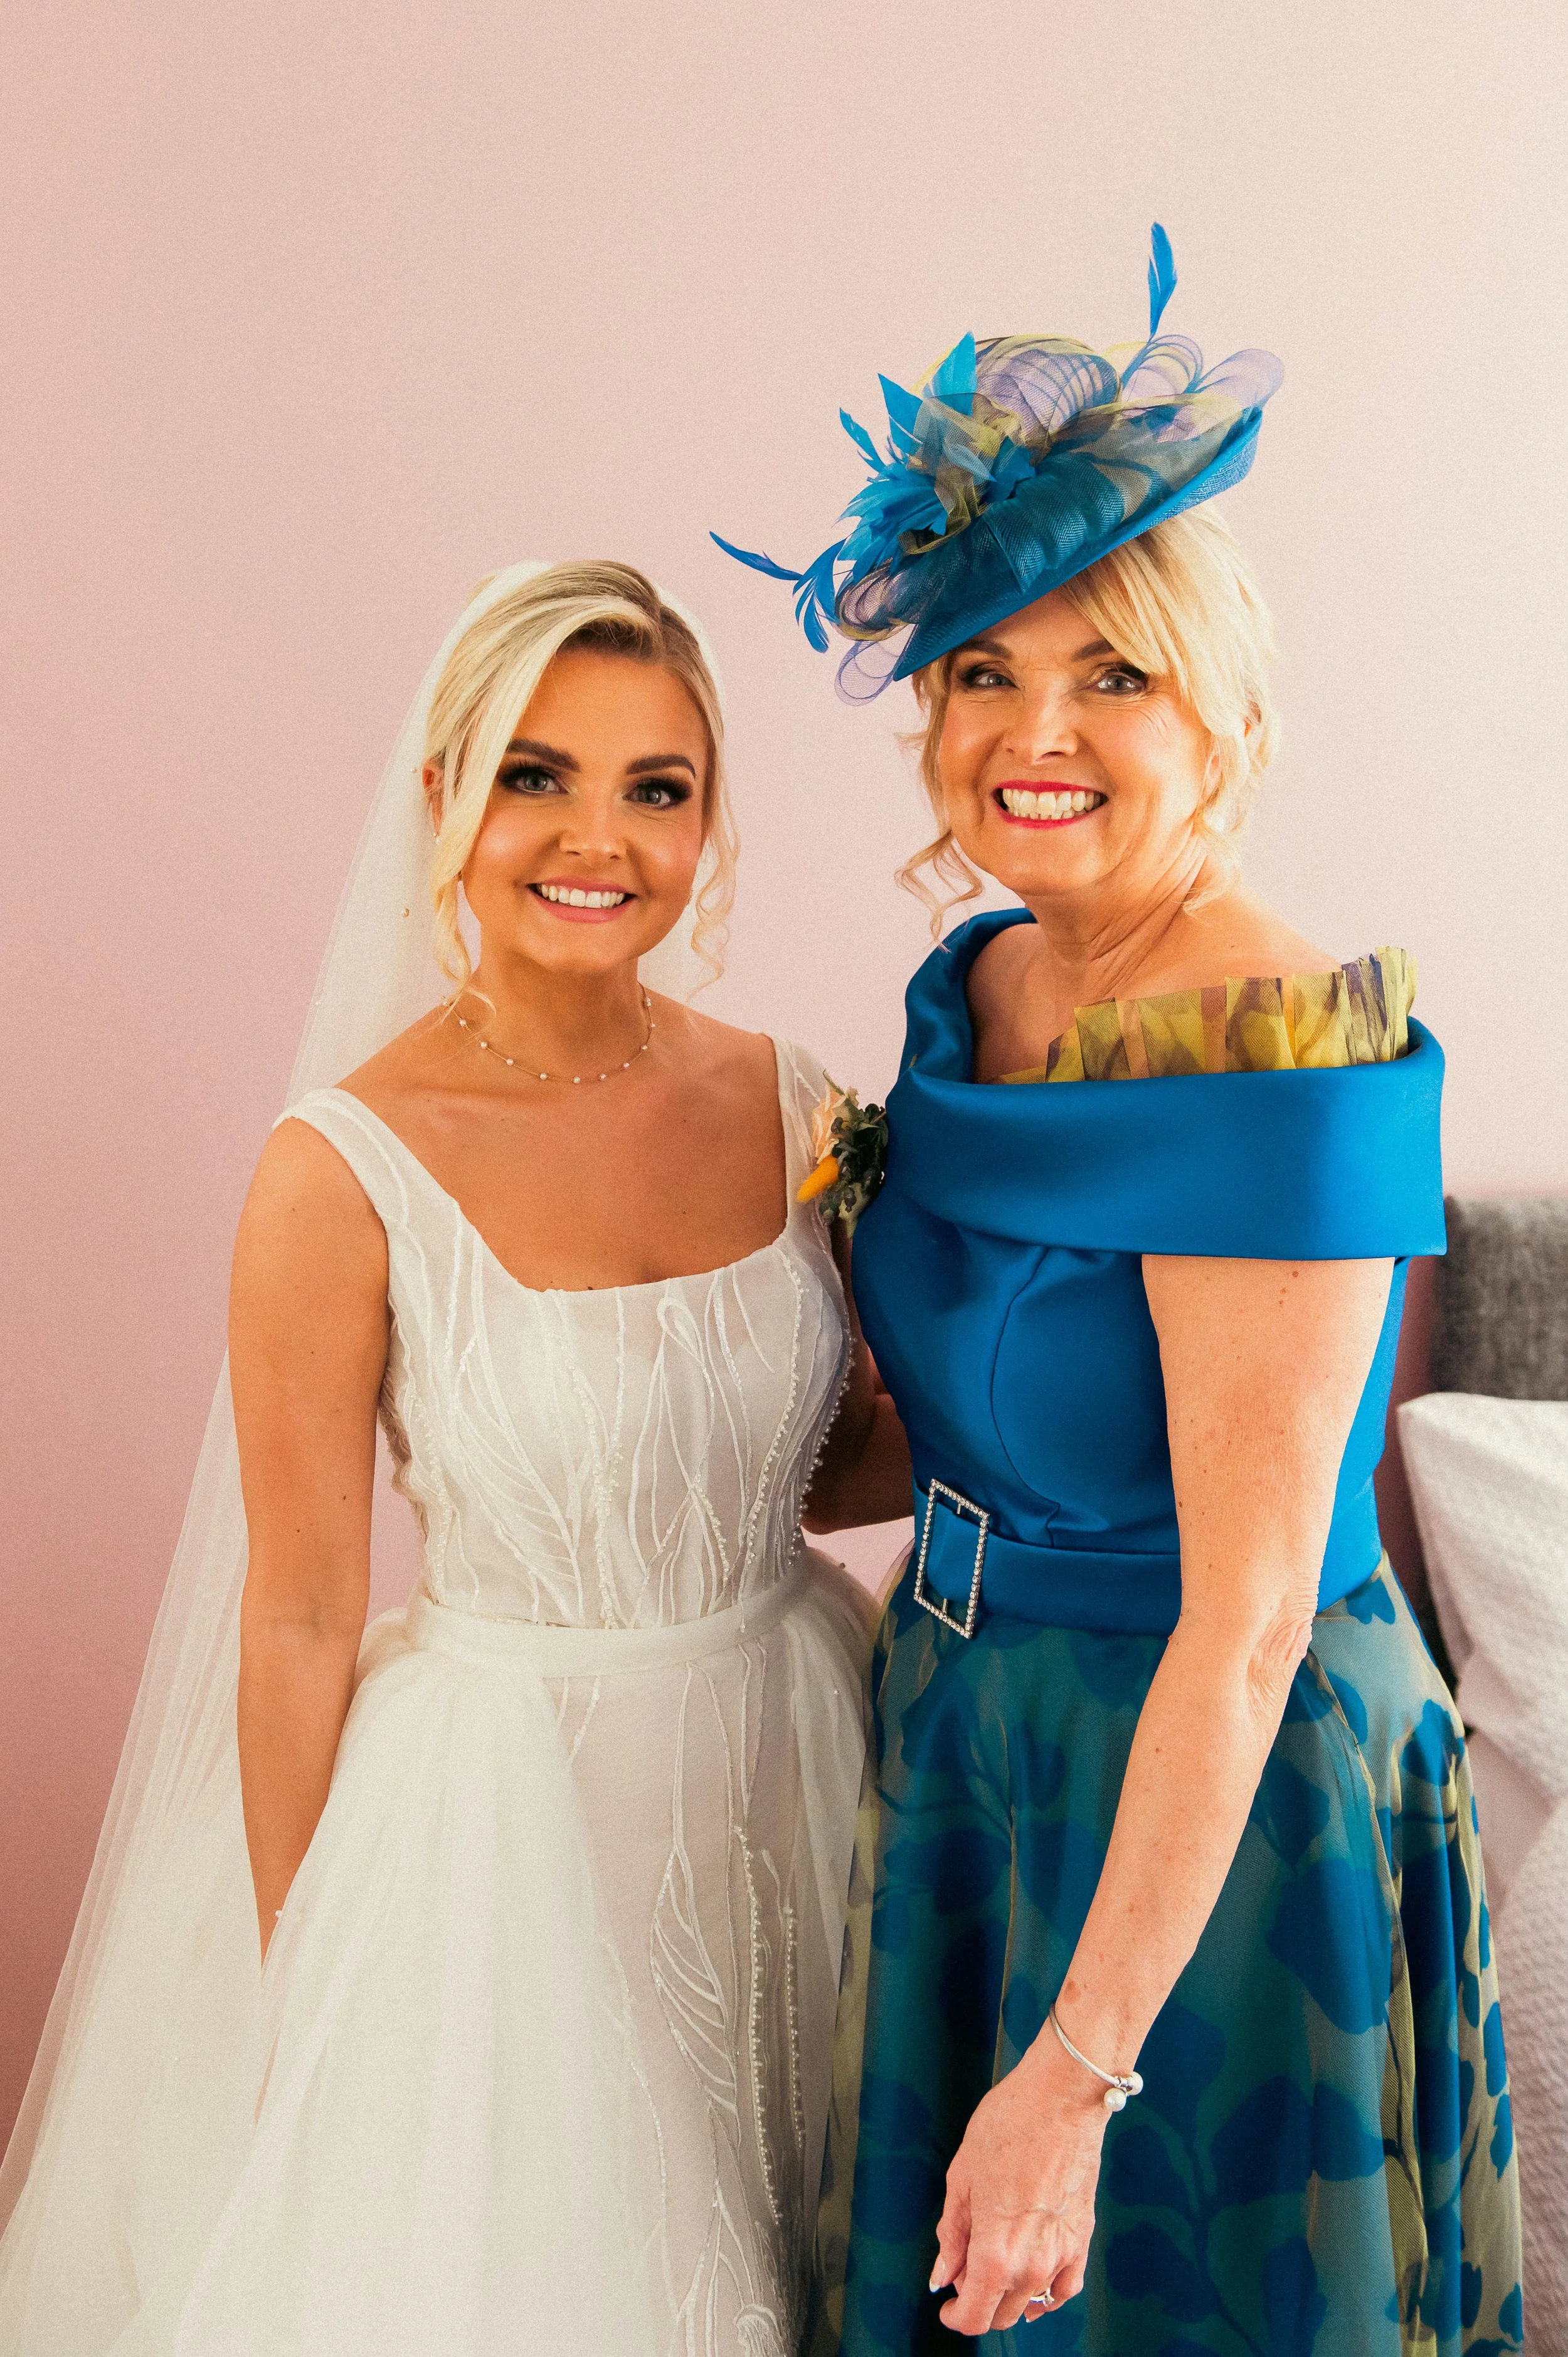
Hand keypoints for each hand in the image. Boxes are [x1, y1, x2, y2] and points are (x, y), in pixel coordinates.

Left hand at [929, 2034, 1105, 2335]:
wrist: (1062, 2097)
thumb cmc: (1010, 2125)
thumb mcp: (962, 2176)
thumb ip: (952, 2234)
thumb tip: (943, 2272)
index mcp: (995, 2251)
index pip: (974, 2316)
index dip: (955, 2317)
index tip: (946, 2306)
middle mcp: (1031, 2263)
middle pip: (1001, 2315)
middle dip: (977, 2302)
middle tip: (962, 2272)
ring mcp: (1061, 2254)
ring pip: (1030, 2304)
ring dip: (1007, 2297)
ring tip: (992, 2266)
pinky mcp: (1082, 2239)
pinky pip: (1065, 2289)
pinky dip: (1046, 2296)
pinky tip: (1034, 2288)